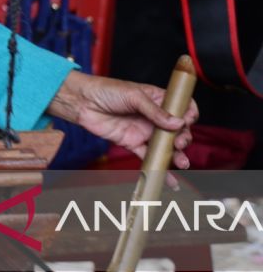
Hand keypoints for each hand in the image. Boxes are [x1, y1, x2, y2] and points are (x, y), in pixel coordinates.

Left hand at [46, 70, 197, 168]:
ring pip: (166, 146)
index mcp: (157, 99)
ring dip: (177, 156)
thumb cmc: (106, 90)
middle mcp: (154, 116)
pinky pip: (149, 158)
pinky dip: (159, 169)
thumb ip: (155, 111)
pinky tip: (171, 181)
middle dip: (184, 138)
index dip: (189, 114)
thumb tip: (178, 123)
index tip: (188, 120)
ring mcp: (144, 130)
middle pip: (178, 130)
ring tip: (182, 162)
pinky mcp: (132, 143)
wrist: (82, 102)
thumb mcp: (133, 95)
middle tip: (179, 142)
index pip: (182, 107)